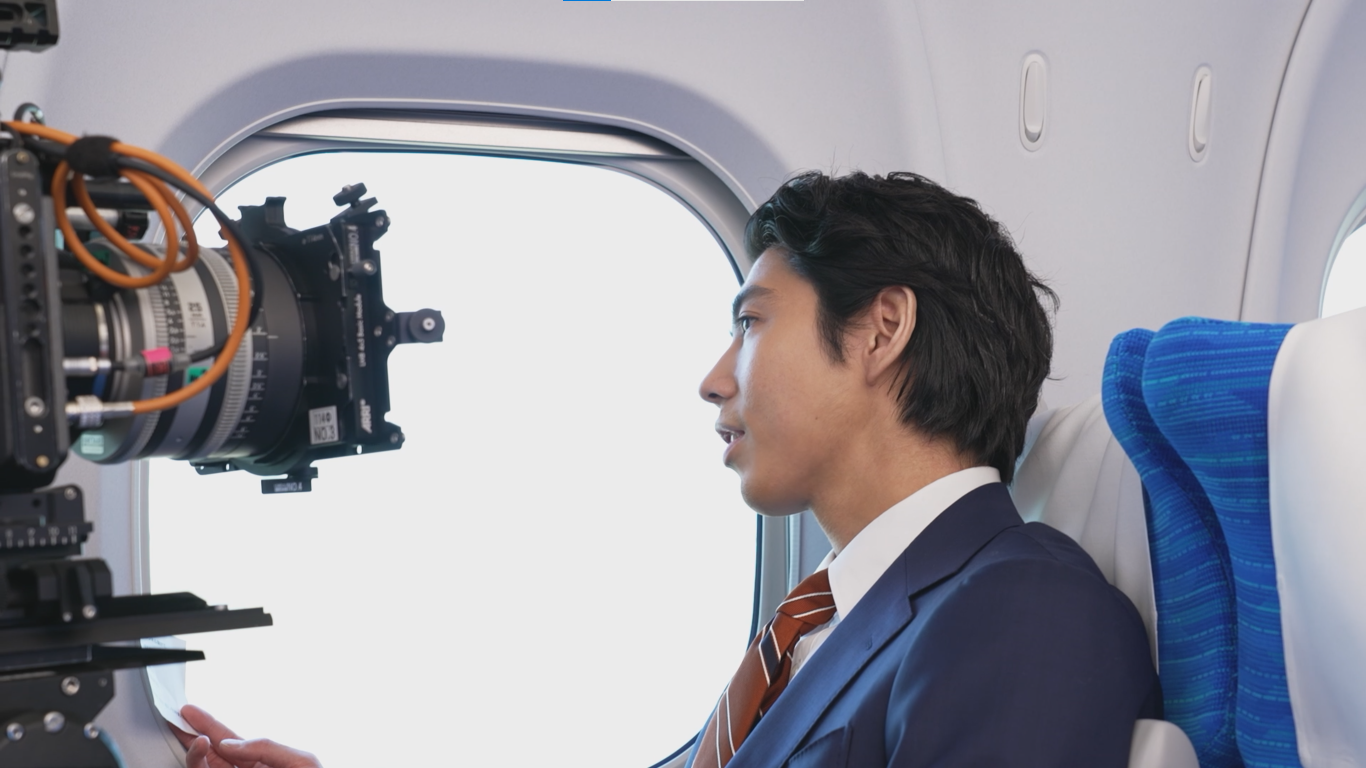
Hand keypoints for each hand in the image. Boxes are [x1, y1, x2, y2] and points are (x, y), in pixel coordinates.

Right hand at [172, 704, 321, 767]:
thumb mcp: (300, 761)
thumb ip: (266, 747)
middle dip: (192, 734)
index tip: (189, 711)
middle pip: (210, 752)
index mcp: (261, 761)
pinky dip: (200, 766)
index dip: (209, 724)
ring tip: (198, 739)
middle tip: (176, 719)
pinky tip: (203, 751)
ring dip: (195, 754)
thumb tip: (229, 744)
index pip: (229, 740)